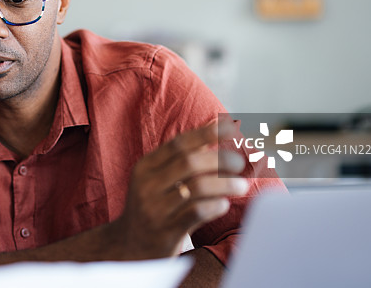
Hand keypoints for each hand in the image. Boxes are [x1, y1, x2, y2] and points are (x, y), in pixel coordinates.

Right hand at [114, 118, 247, 258]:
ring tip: (242, 185)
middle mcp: (147, 186)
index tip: (230, 128)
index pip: (178, 144)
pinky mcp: (166, 232)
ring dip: (225, 184)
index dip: (206, 133)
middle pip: (189, 162)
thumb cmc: (152, 206)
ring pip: (197, 187)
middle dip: (220, 159)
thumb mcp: (156, 179)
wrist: (128, 247)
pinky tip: (224, 204)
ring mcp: (155, 210)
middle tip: (240, 163)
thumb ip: (182, 156)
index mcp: (145, 168)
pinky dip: (216, 206)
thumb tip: (215, 125)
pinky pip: (197, 213)